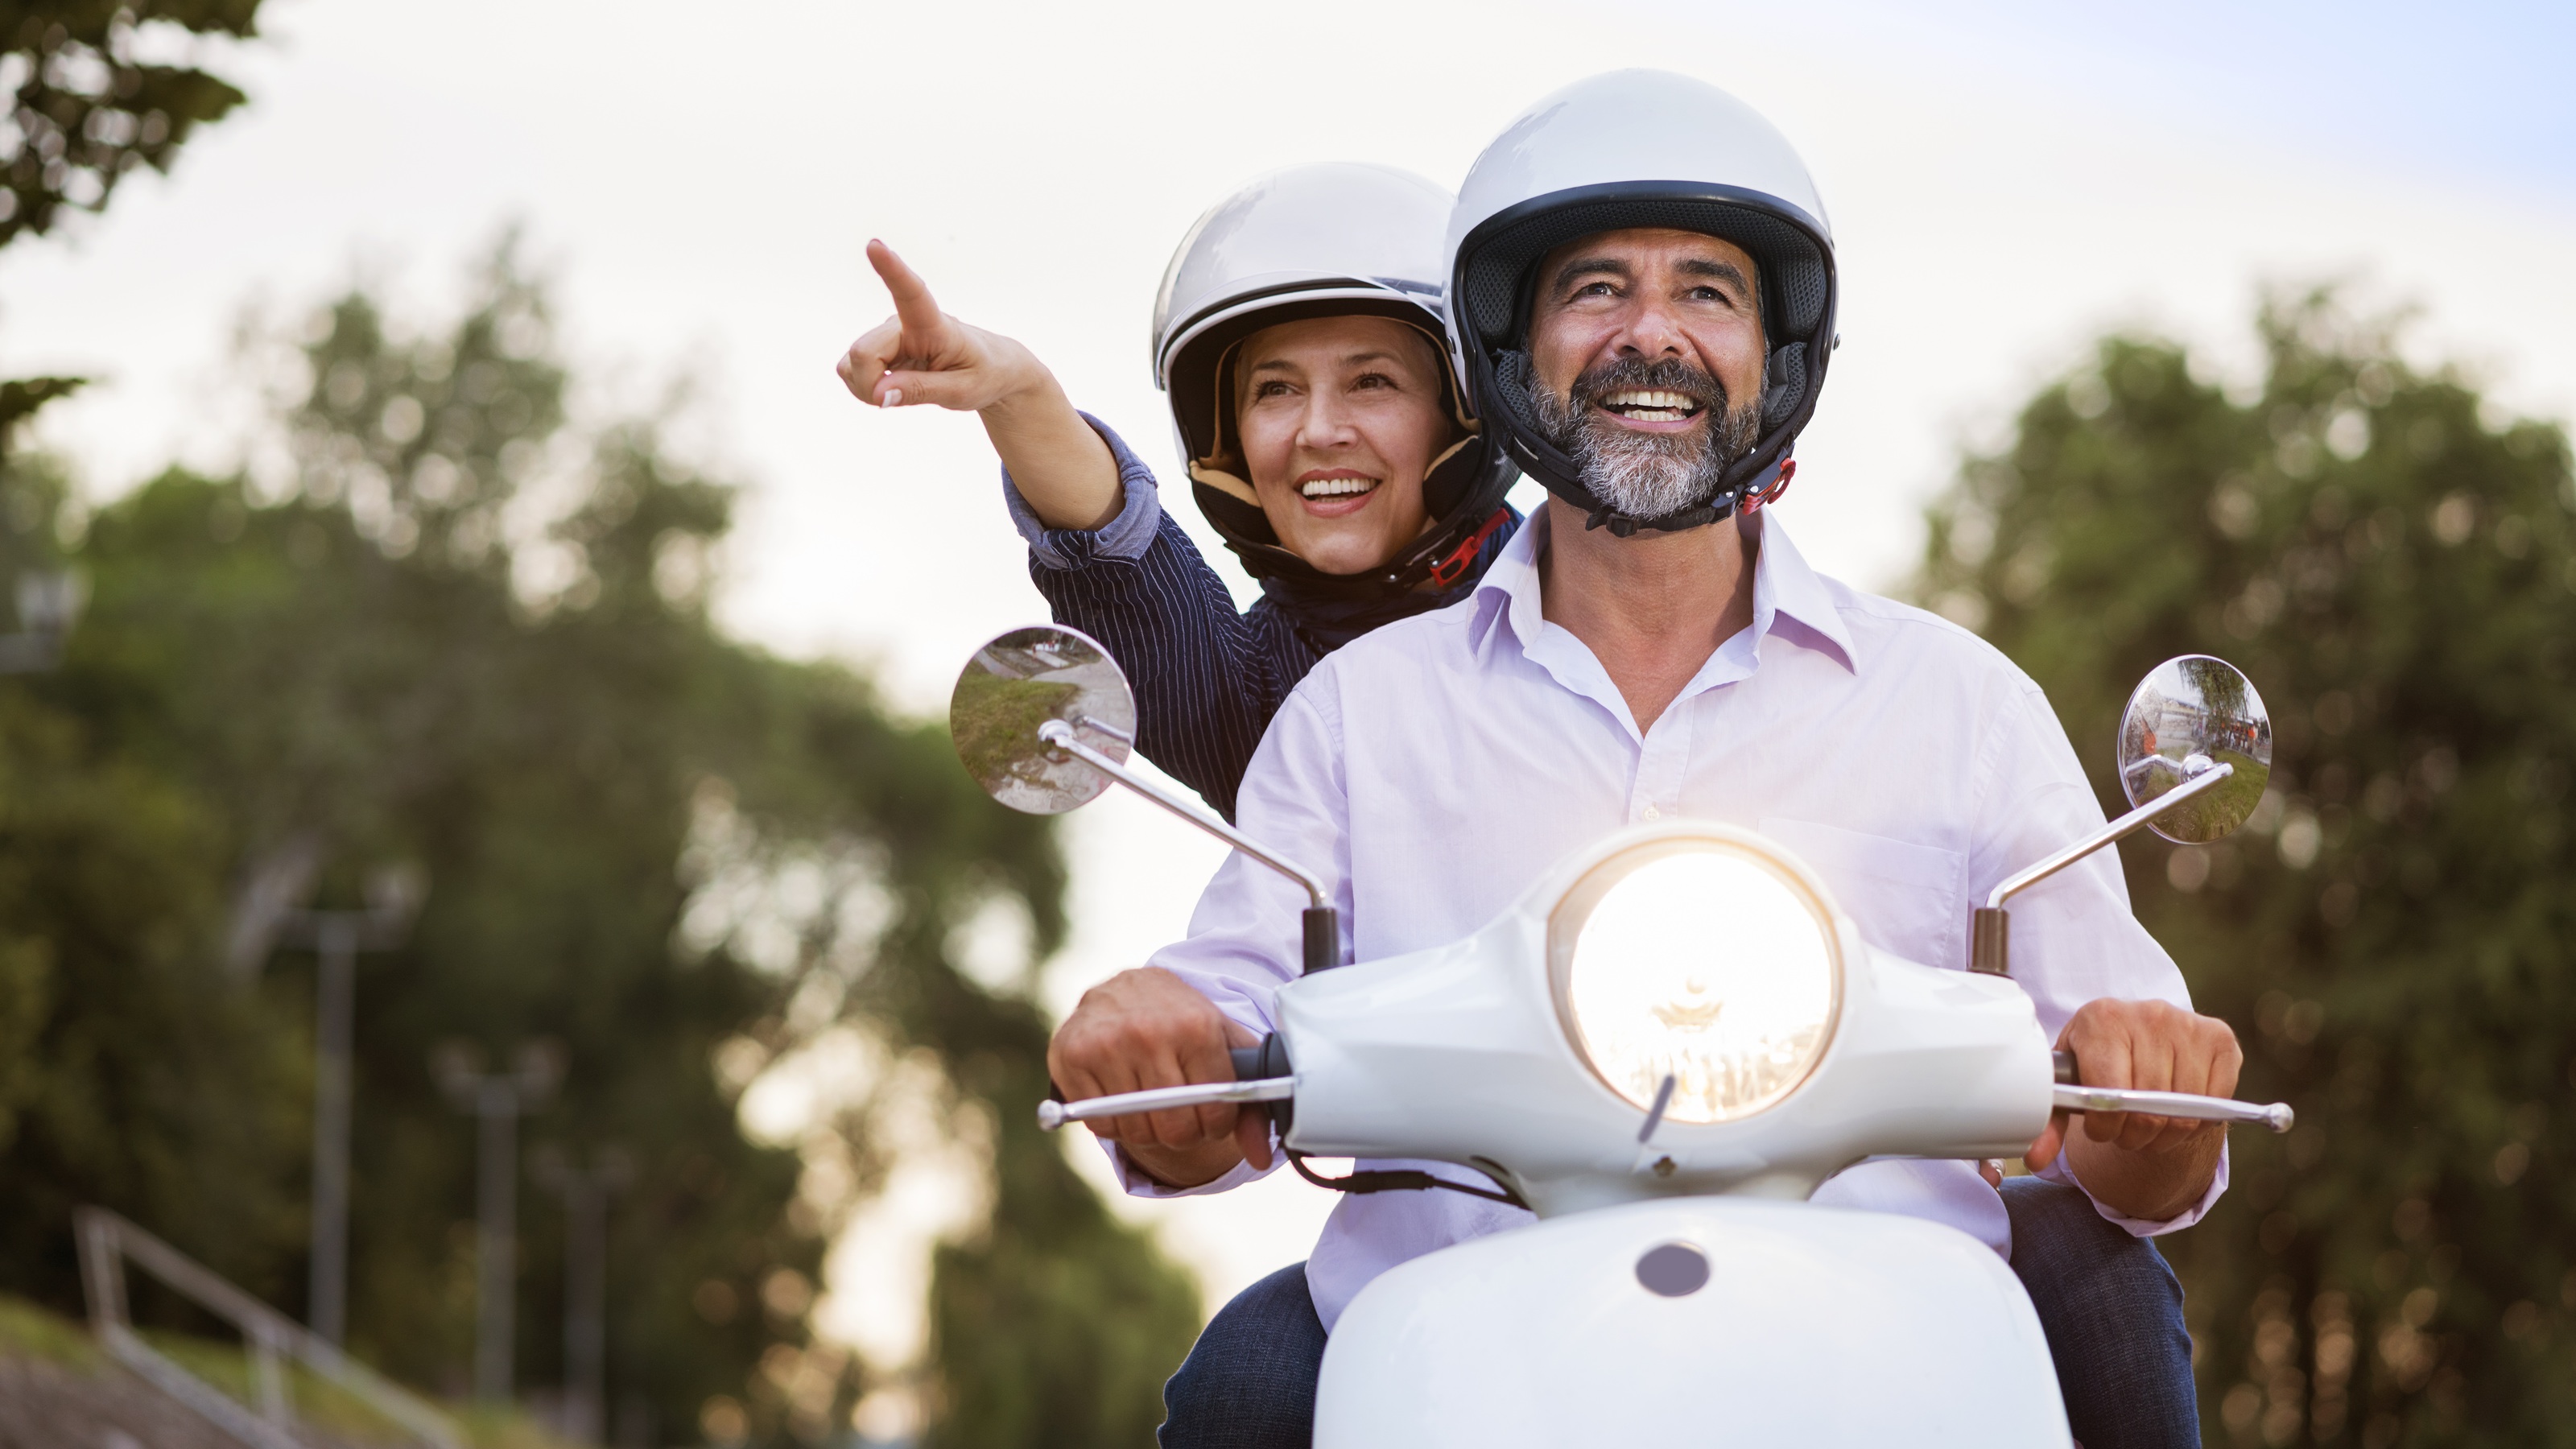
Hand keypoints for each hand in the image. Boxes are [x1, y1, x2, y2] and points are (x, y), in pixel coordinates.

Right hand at [836, 240, 1044, 413]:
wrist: (988, 369)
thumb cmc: (982, 375)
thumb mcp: (963, 392)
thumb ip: (920, 391)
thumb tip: (879, 393)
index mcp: (935, 325)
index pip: (912, 292)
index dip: (891, 269)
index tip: (875, 245)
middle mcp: (903, 322)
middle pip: (863, 352)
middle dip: (870, 385)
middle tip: (896, 401)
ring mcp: (885, 334)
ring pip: (851, 364)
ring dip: (867, 388)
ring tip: (901, 392)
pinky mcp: (874, 347)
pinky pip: (849, 370)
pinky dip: (863, 387)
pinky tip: (888, 387)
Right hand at [1047, 967, 1273, 1187]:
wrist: (1131, 987)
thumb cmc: (1183, 1022)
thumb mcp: (1225, 1046)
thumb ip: (1252, 1101)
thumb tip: (1262, 1157)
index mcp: (1195, 1026)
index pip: (1214, 1112)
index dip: (1216, 1124)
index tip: (1211, 1114)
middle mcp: (1148, 1032)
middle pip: (1174, 1129)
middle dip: (1184, 1132)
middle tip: (1181, 1111)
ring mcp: (1106, 1043)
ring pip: (1136, 1131)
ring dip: (1148, 1127)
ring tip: (1151, 1096)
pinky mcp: (1070, 1055)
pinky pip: (1100, 1124)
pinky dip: (1114, 1120)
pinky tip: (1122, 1090)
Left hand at [2026, 998, 2240, 1220]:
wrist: (2135, 1031)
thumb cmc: (2097, 1059)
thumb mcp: (2070, 1081)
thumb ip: (2050, 1120)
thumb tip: (2035, 1157)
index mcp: (2102, 1018)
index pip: (2109, 1092)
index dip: (2104, 1126)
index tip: (2099, 1130)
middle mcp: (2148, 1014)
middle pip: (2148, 1108)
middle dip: (2133, 1136)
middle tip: (2124, 1134)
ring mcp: (2188, 1024)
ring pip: (2183, 1112)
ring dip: (2164, 1135)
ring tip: (2147, 1126)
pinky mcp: (2220, 1038)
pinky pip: (2215, 1102)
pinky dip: (2196, 1121)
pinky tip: (2177, 1110)